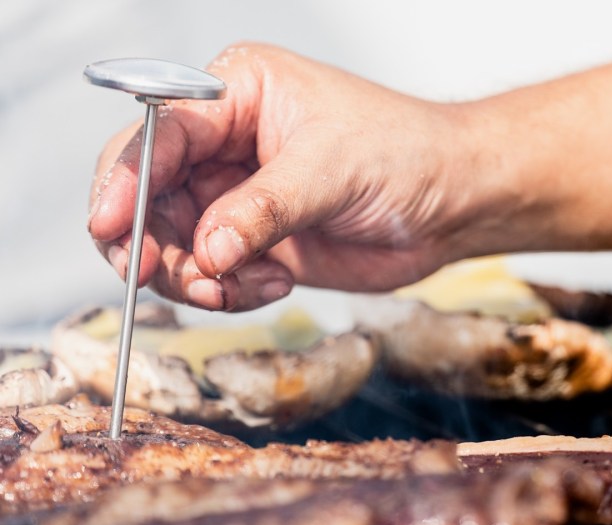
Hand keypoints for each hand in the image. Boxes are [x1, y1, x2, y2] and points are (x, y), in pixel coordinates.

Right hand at [88, 44, 480, 310]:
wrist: (451, 202)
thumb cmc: (406, 153)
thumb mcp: (330, 170)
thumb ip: (263, 209)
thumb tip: (206, 248)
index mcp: (237, 95)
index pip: (159, 134)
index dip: (126, 181)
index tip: (110, 226)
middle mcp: (228, 145)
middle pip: (151, 195)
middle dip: (153, 242)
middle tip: (174, 277)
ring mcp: (240, 197)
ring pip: (176, 243)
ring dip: (193, 276)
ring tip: (231, 287)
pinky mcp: (258, 243)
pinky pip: (215, 275)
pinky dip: (231, 291)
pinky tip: (273, 284)